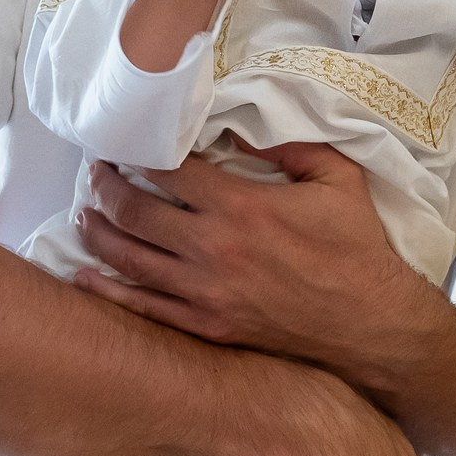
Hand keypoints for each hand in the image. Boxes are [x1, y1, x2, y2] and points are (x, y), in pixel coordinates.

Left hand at [73, 142, 427, 373]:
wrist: (370, 322)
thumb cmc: (356, 247)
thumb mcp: (337, 178)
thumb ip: (290, 146)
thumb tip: (241, 129)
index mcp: (242, 206)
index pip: (171, 170)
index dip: (142, 153)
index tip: (128, 143)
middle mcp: (213, 248)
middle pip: (136, 211)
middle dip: (106, 187)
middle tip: (96, 173)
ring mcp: (205, 292)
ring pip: (129, 258)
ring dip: (98, 232)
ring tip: (85, 213)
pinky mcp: (207, 326)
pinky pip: (144, 307)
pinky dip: (108, 290)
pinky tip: (86, 275)